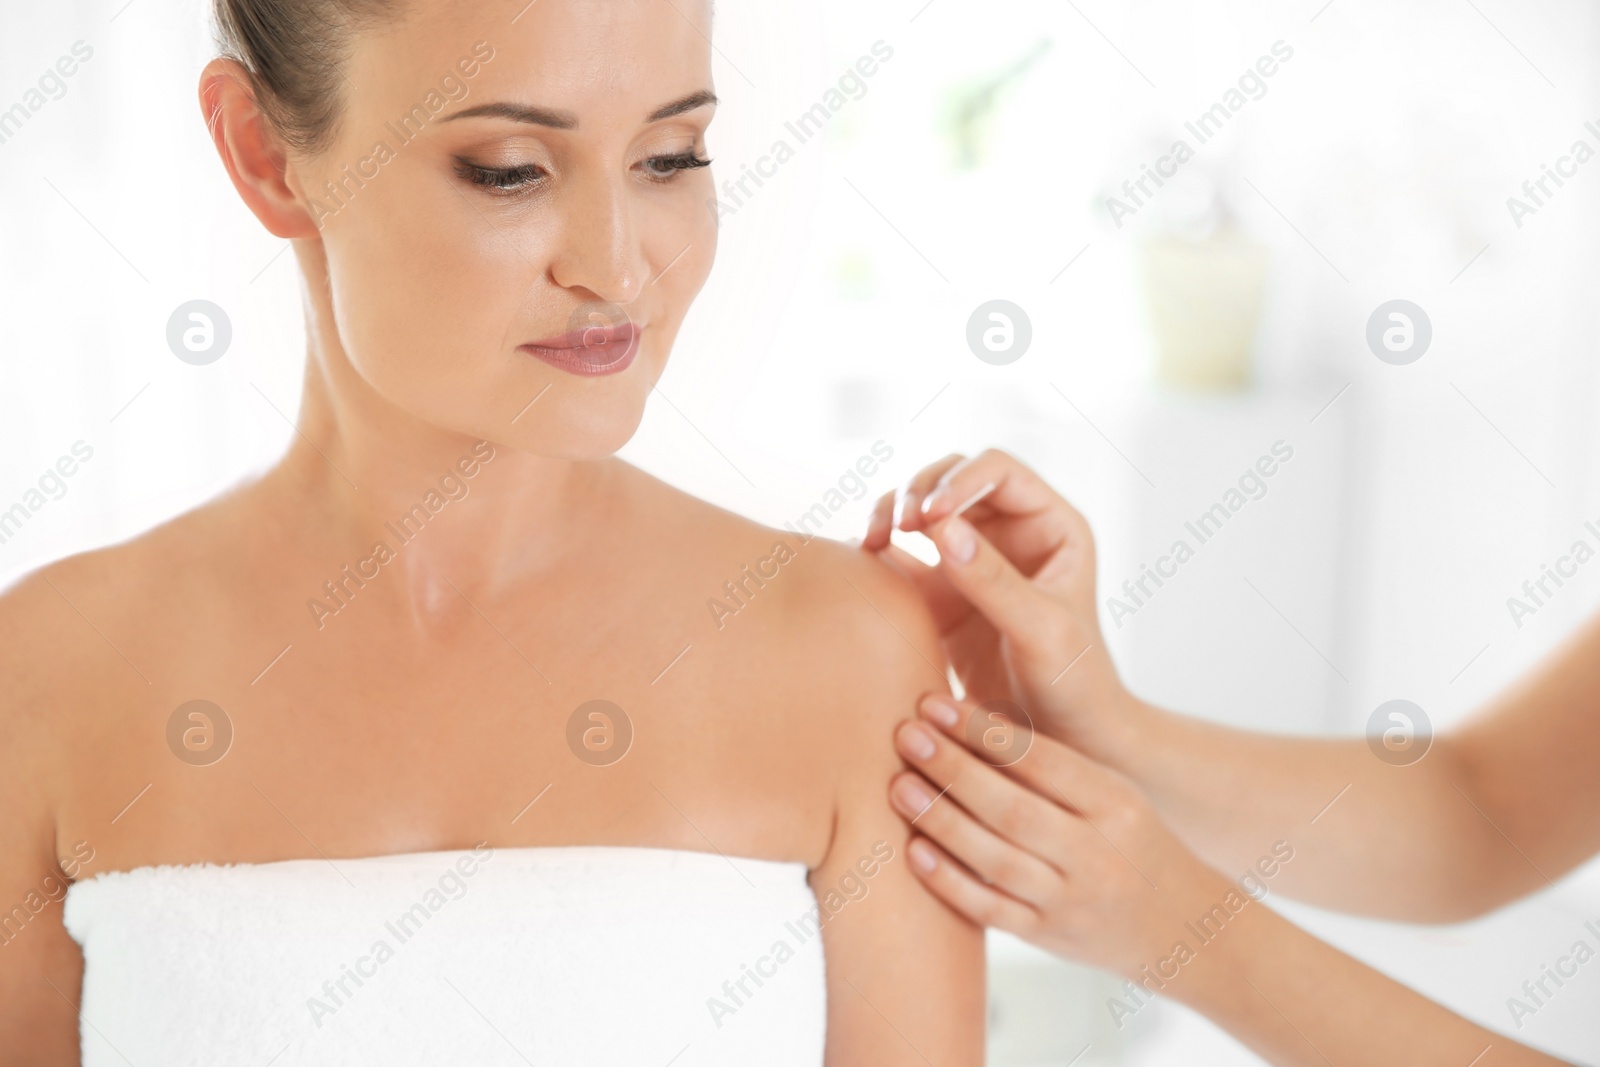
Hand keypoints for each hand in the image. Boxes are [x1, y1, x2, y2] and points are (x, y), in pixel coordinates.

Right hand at [863, 449, 1134, 758]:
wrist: (1064, 745)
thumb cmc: (1074, 686)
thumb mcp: (1041, 632)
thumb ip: (993, 580)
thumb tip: (940, 528)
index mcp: (1051, 526)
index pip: (999, 471)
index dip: (959, 479)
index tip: (928, 516)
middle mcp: (1011, 534)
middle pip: (951, 480)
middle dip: (916, 491)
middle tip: (895, 524)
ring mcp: (972, 563)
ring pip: (920, 512)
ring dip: (891, 513)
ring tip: (872, 539)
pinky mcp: (940, 596)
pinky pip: (900, 557)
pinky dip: (877, 552)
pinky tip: (861, 562)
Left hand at [888, 692, 1246, 984]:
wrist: (1180, 928)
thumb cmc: (1130, 842)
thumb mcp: (1112, 794)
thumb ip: (1052, 766)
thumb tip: (968, 717)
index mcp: (1116, 802)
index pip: (1042, 760)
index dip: (984, 731)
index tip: (936, 704)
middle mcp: (1097, 852)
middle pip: (1013, 808)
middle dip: (953, 769)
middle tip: (906, 735)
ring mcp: (1073, 901)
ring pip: (996, 860)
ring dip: (941, 821)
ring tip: (899, 785)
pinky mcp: (1050, 938)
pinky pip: (993, 910)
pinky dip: (950, 882)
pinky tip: (914, 851)